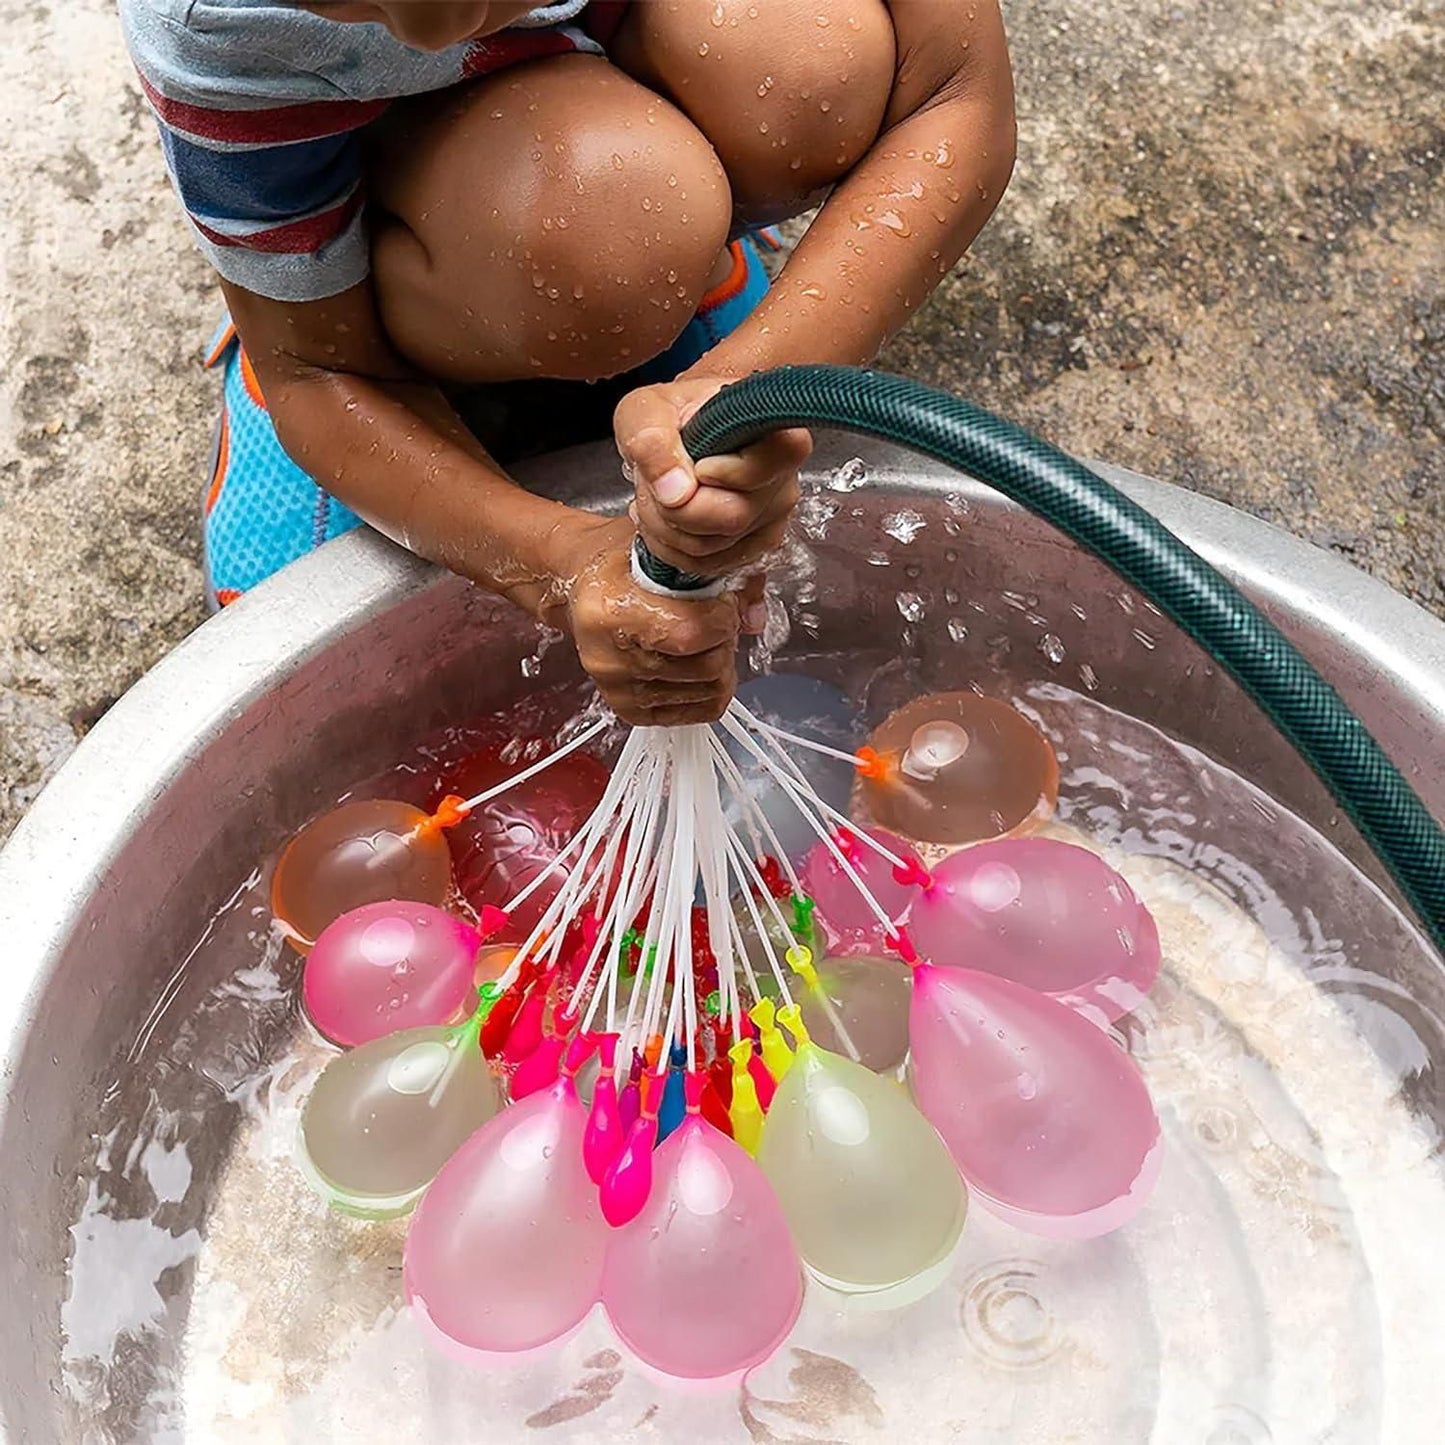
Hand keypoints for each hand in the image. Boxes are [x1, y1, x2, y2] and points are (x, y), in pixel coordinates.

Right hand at [544, 515, 753, 725]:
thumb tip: (754, 620)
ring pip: (709, 690)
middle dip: (724, 640)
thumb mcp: (665, 551)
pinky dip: (712, 688)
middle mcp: (607, 657)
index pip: (691, 633)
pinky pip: (701, 710)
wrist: (584, 587)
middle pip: (706, 667)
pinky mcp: (629, 711)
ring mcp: (617, 690)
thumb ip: (720, 576)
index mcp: (608, 611)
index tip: (721, 602)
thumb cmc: (624, 565)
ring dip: (720, 663)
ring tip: (703, 640)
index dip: (722, 617)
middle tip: (714, 620)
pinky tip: (698, 663)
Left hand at [614, 377, 811, 577]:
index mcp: (773, 435)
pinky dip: (673, 548)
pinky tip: (666, 517)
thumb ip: (653, 440)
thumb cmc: (673, 413)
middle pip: (731, 517)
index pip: (761, 470)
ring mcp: (773, 515)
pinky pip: (708, 564)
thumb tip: (675, 493)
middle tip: (654, 481)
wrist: (682, 430)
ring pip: (713, 548)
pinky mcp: (754, 543)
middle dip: (675, 507)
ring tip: (657, 495)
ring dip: (666, 528)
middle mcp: (783, 478)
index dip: (721, 474)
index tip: (698, 462)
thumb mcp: (646, 410)